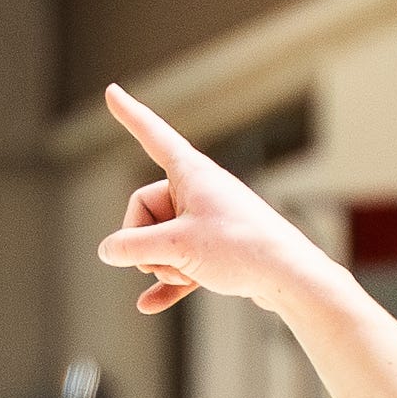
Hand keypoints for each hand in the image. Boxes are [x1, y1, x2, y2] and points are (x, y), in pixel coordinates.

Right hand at [96, 85, 327, 320]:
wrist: (289, 278)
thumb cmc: (240, 249)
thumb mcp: (177, 248)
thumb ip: (135, 247)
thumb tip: (107, 251)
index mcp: (190, 170)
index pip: (151, 134)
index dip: (129, 115)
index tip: (111, 92)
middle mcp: (198, 189)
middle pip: (144, 209)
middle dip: (145, 242)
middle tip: (164, 261)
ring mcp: (206, 220)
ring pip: (162, 241)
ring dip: (163, 265)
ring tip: (182, 276)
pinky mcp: (216, 251)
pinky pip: (180, 265)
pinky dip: (167, 283)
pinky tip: (147, 305)